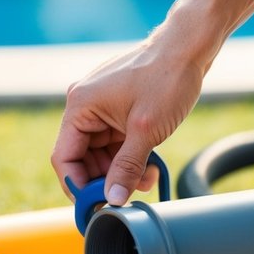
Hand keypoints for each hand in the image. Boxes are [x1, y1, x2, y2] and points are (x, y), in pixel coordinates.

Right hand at [51, 37, 204, 205]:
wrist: (189, 48)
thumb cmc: (167, 80)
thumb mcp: (146, 132)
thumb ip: (126, 168)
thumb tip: (111, 199)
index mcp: (81, 106)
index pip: (64, 158)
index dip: (78, 186)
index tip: (96, 205)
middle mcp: (85, 105)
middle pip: (83, 158)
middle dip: (106, 179)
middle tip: (130, 193)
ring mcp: (103, 106)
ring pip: (103, 153)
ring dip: (122, 170)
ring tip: (148, 177)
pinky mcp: (120, 108)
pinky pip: (117, 141)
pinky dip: (131, 156)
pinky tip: (151, 164)